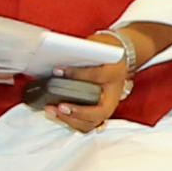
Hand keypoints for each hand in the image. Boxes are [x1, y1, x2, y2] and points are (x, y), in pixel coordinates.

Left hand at [38, 22, 167, 134]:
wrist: (119, 58)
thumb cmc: (106, 52)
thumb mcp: (97, 46)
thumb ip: (81, 54)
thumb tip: (58, 67)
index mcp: (115, 73)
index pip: (97, 75)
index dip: (76, 74)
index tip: (57, 70)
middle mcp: (114, 94)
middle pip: (99, 111)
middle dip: (77, 112)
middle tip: (60, 106)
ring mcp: (107, 106)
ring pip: (92, 122)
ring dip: (71, 120)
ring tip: (53, 111)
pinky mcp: (99, 112)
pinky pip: (86, 123)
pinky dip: (71, 122)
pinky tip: (57, 114)